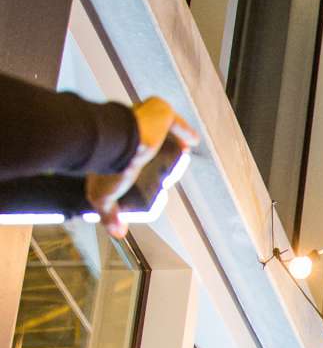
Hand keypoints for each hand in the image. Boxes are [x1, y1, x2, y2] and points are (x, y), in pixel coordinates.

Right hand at [86, 97, 196, 235]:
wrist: (114, 142)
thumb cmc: (107, 166)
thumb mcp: (103, 195)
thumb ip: (109, 213)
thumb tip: (118, 233)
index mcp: (120, 152)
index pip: (136, 164)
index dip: (149, 176)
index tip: (157, 189)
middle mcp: (133, 134)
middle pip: (153, 152)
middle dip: (161, 164)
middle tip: (165, 177)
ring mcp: (146, 122)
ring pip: (165, 139)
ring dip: (173, 151)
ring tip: (180, 160)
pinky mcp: (159, 113)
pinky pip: (173, 122)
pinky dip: (184, 131)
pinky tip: (192, 141)